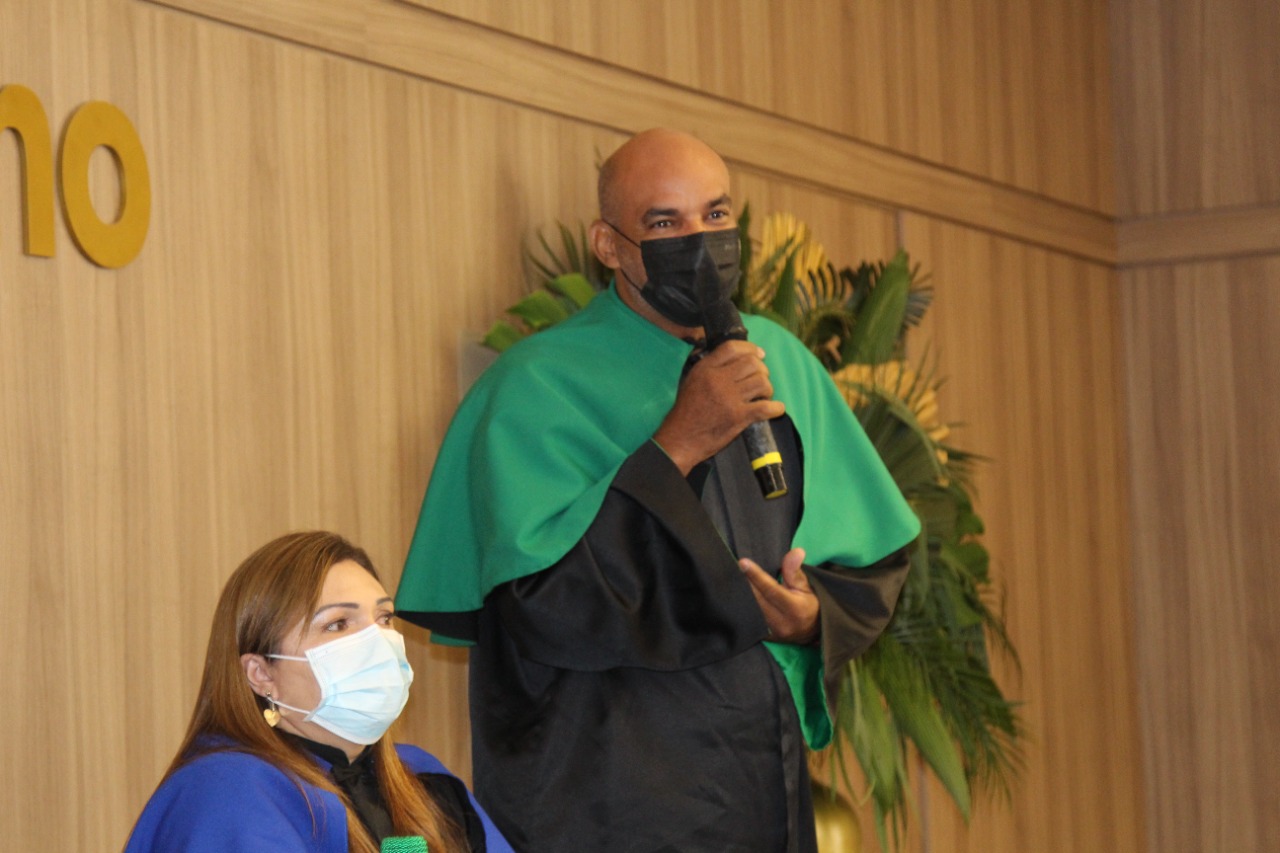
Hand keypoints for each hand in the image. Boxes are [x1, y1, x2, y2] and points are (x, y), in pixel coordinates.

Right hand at [654, 340, 785, 474]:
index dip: (750, 348)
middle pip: (752, 363)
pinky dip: (776, 408)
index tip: (759, 354)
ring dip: (767, 389)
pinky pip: (766, 408)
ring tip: (763, 396)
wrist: (681, 439)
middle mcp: (718, 380)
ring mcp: (729, 399)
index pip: (733, 348)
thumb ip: (711, 365)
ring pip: (762, 382)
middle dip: (762, 370)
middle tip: (761, 380)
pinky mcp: (738, 417)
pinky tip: (776, 409)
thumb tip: (737, 355)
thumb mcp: (692, 380)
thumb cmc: (687, 410)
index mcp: (705, 369)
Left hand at [739, 548, 819, 644]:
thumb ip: (795, 570)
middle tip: (733, 567)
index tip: (742, 562)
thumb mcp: (807, 586)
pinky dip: (744, 605)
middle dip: (744, 583)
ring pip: (750, 610)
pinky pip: (749, 619)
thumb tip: (796, 552)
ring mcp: (772, 633)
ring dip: (742, 594)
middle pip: (756, 600)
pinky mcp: (765, 637)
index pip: (771, 590)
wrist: (812, 631)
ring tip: (733, 578)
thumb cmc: (809, 605)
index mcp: (795, 609)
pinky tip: (738, 594)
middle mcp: (782, 623)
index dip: (756, 576)